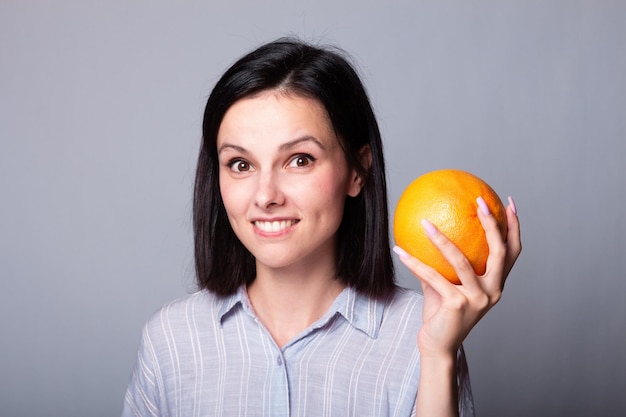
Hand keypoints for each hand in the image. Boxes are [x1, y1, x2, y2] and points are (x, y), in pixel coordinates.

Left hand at [394, 196, 521, 357]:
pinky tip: (400, 250)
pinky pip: (432, 276)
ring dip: (441, 239)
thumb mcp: (446, 284)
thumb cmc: (442, 314)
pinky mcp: (457, 305)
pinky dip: (414, 263)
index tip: (508, 204)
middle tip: (479, 202)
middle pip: (500, 252)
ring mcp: (477, 299)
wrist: (438, 346)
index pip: (512, 252)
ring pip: (462, 261)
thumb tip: (431, 230)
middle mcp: (493, 291)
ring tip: (425, 222)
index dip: (514, 228)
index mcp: (496, 285)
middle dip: (492, 224)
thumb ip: (444, 263)